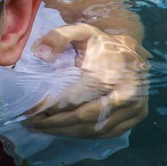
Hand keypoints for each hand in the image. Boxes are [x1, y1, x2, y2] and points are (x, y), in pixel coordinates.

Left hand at [24, 24, 149, 137]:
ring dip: (67, 132)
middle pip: (86, 117)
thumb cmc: (102, 43)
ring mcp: (134, 110)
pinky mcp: (134, 119)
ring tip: (43, 128)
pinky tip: (64, 130)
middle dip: (57, 123)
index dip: (54, 105)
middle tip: (33, 124)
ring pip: (95, 129)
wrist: (131, 50)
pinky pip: (105, 133)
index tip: (33, 110)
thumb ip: (58, 37)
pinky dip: (82, 134)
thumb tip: (40, 53)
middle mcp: (127, 94)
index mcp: (112, 71)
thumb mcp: (81, 32)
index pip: (78, 96)